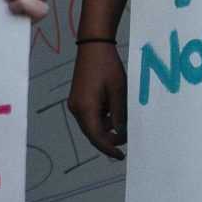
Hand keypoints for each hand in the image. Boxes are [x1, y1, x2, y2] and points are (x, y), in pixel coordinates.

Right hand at [69, 39, 128, 160]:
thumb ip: (119, 116)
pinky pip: (90, 116)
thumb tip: (121, 134)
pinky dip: (101, 119)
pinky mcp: (78, 98)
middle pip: (92, 133)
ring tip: (123, 124)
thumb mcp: (118, 92)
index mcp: (85, 109)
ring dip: (106, 129)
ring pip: (91, 125)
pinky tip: (114, 114)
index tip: (121, 155)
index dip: (109, 148)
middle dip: (108, 139)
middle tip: (126, 140)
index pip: (97, 137)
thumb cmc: (107, 67)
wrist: (94, 45)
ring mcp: (75, 103)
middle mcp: (76, 109)